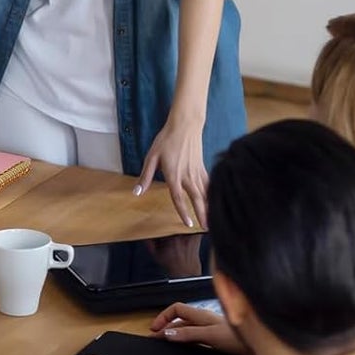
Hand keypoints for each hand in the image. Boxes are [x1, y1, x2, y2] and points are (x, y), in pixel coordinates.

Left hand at [136, 113, 208, 228]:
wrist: (185, 125)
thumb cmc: (166, 140)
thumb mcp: (151, 157)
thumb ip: (145, 177)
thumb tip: (136, 193)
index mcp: (174, 175)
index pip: (179, 198)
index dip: (184, 212)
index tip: (189, 225)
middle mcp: (187, 176)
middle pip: (197, 199)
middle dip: (203, 214)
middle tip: (208, 229)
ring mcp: (197, 171)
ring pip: (205, 193)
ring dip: (210, 207)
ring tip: (214, 220)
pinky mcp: (202, 167)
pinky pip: (209, 184)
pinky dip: (213, 194)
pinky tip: (217, 202)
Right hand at [149, 302, 243, 354]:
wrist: (260, 346)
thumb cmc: (238, 336)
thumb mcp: (209, 334)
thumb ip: (188, 334)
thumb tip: (167, 333)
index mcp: (201, 315)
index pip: (176, 309)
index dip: (164, 317)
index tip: (154, 330)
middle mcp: (205, 320)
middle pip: (180, 321)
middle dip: (167, 328)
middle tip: (156, 340)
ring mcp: (211, 330)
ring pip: (187, 330)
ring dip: (176, 335)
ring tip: (166, 345)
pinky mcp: (217, 341)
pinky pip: (196, 339)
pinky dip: (187, 343)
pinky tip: (185, 350)